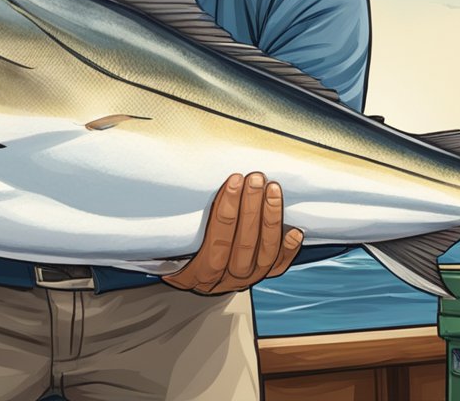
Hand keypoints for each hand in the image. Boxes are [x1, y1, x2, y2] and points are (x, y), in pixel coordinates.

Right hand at [162, 172, 302, 294]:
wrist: (189, 281)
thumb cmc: (173, 256)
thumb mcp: (164, 249)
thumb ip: (175, 231)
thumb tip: (174, 194)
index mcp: (196, 275)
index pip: (216, 243)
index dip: (227, 211)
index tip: (234, 181)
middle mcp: (224, 281)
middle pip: (243, 245)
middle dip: (251, 208)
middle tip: (256, 179)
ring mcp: (244, 281)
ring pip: (264, 254)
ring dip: (270, 219)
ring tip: (272, 190)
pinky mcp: (260, 278)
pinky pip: (278, 267)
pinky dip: (288, 249)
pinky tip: (295, 230)